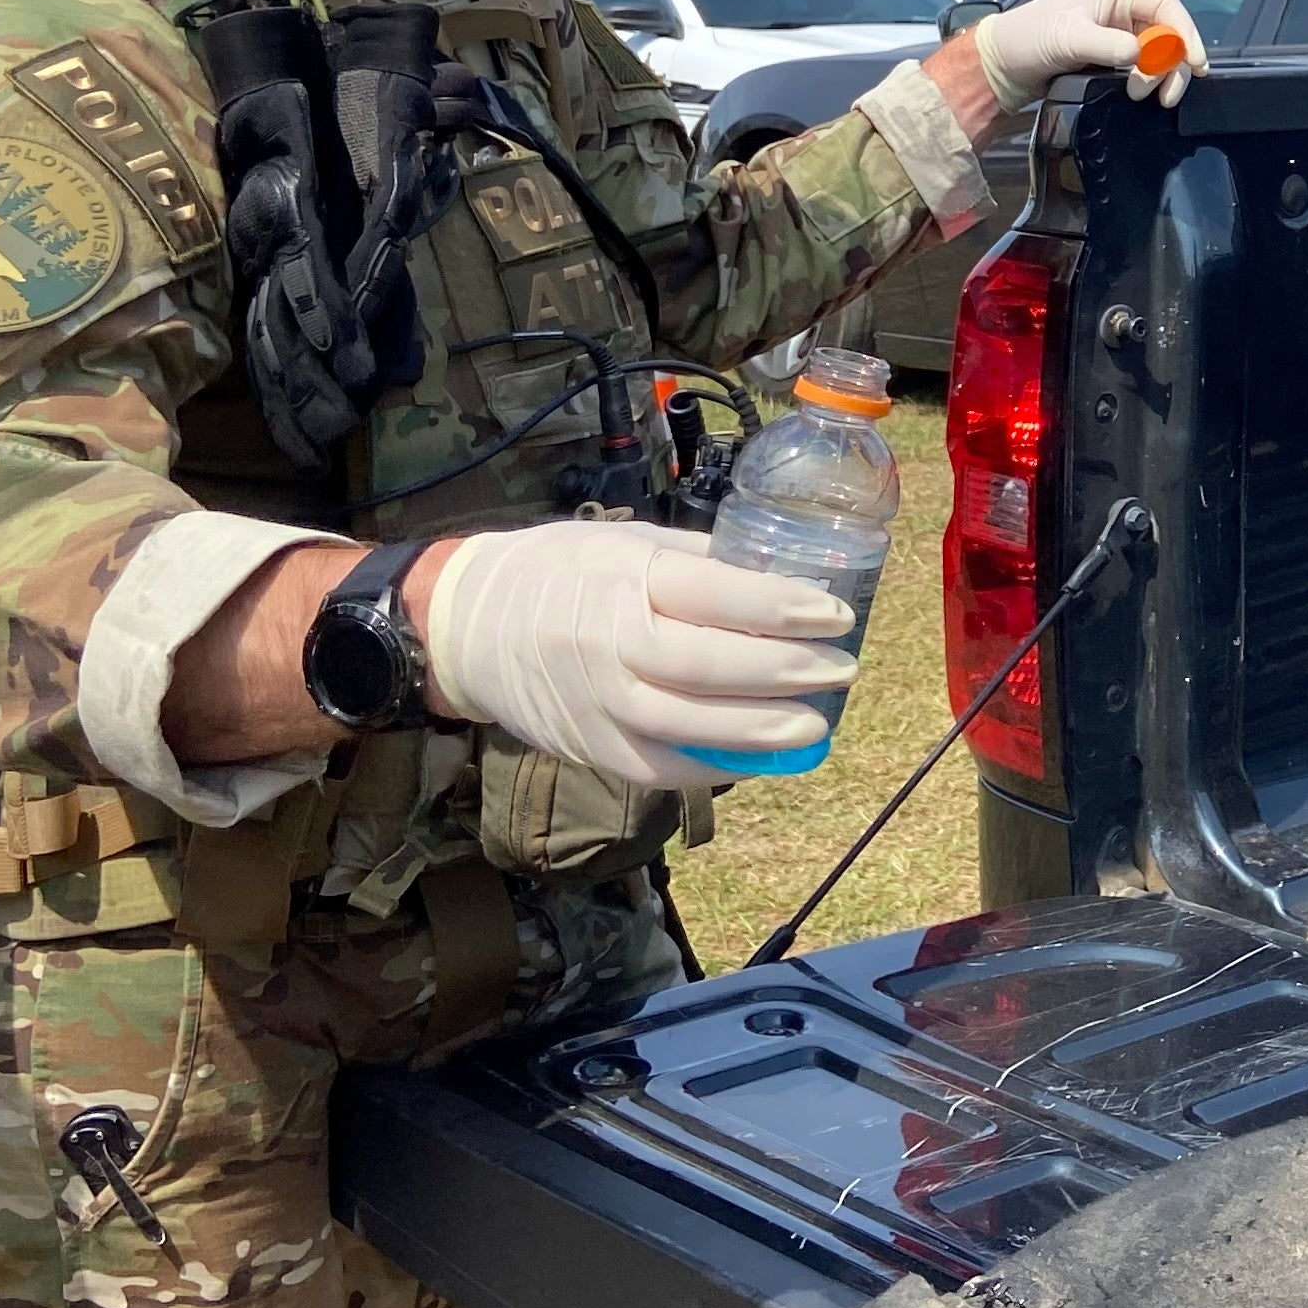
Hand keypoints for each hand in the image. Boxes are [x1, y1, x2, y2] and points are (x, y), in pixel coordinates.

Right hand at [422, 520, 855, 788]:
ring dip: (756, 730)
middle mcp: (607, 641)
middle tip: (840, 670)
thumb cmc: (557, 572)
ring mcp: (595, 702)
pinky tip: (758, 757)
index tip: (836, 615)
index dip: (781, 608)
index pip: (715, 596)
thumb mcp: (624, 541)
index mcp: (622, 577)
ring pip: (684, 724)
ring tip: (812, 726)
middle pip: (705, 665)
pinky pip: (657, 766)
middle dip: (782, 672)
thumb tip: (780, 581)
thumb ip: (697, 564)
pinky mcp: (588, 747)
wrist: (467, 627)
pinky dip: (711, 764)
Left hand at [972, 0, 1206, 109]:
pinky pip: (1145, 68)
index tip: (1195, 62)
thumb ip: (1106, 45)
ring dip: (1161, 77)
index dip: (1185, 32)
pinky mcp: (1113, 59)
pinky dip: (1149, 82)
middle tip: (1160, 95)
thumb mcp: (1067, 38)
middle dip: (1172, 63)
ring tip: (1142, 97)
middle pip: (1170, 33)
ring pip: (1161, 54)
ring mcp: (1119, 35)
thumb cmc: (1028, 38)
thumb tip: (1142, 56)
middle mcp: (1123, 10)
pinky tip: (1141, 96)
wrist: (1000, 68)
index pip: (1165, 5)